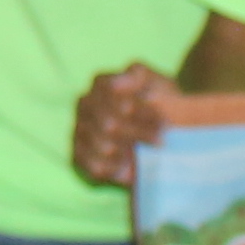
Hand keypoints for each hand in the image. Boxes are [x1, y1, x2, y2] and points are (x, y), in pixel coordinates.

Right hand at [73, 64, 176, 188]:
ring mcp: (80, 129)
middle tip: (163, 142)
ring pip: (102, 144)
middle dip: (139, 132)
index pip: (113, 95)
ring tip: (150, 155)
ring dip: (130, 151)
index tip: (165, 121)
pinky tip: (131, 166)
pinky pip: (93, 165)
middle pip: (109, 122)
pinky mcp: (79, 155)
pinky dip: (114, 168)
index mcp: (101, 84)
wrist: (162, 133)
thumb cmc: (161, 105)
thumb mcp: (159, 84)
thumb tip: (120, 81)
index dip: (141, 109)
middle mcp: (85, 104)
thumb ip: (141, 77)